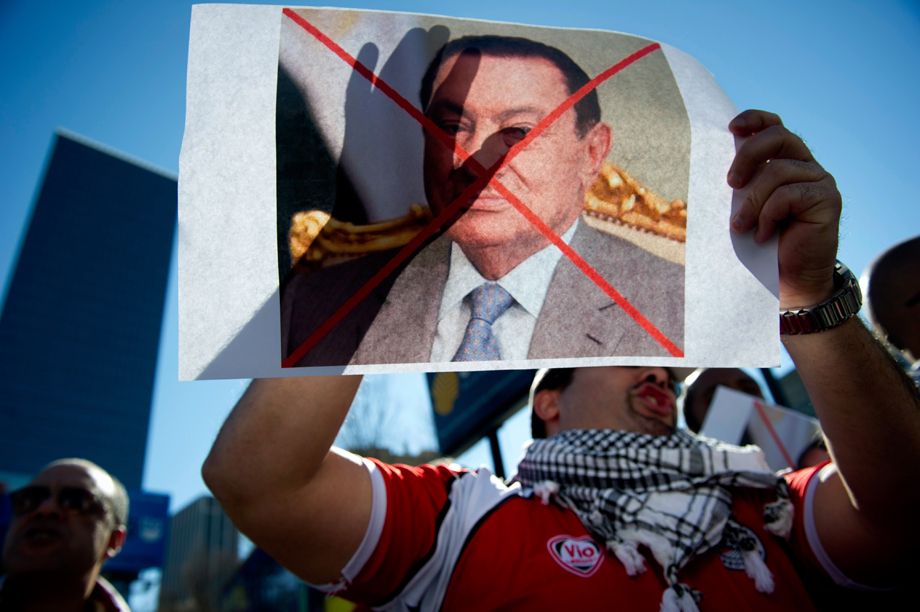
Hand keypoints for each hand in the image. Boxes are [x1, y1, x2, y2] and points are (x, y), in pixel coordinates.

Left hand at [727, 110, 840, 308]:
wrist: (788, 279)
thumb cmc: (761, 244)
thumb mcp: (744, 207)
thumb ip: (739, 183)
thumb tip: (710, 160)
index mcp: (786, 161)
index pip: (774, 126)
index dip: (755, 120)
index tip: (732, 129)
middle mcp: (806, 165)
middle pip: (778, 137)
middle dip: (748, 156)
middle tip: (730, 183)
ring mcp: (820, 180)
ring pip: (778, 171)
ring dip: (752, 202)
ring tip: (740, 227)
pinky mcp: (828, 199)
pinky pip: (789, 195)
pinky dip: (768, 215)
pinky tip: (763, 235)